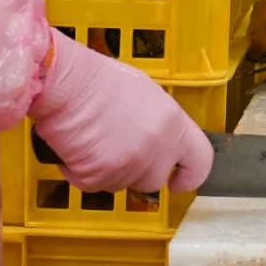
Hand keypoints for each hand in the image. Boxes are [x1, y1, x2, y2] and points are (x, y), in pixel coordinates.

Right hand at [29, 41, 212, 193]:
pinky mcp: (97, 176)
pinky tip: (76, 148)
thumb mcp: (149, 97)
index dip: (190, 175)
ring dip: (109, 171)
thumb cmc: (102, 80)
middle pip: (155, 180)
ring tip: (95, 140)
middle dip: (139, 172)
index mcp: (174, 124)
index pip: (200, 162)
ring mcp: (128, 165)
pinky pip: (92, 185)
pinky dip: (81, 173)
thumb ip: (162, 125)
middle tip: (119, 151)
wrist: (66, 82)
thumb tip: (161, 142)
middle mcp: (156, 149)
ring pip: (122, 184)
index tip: (179, 179)